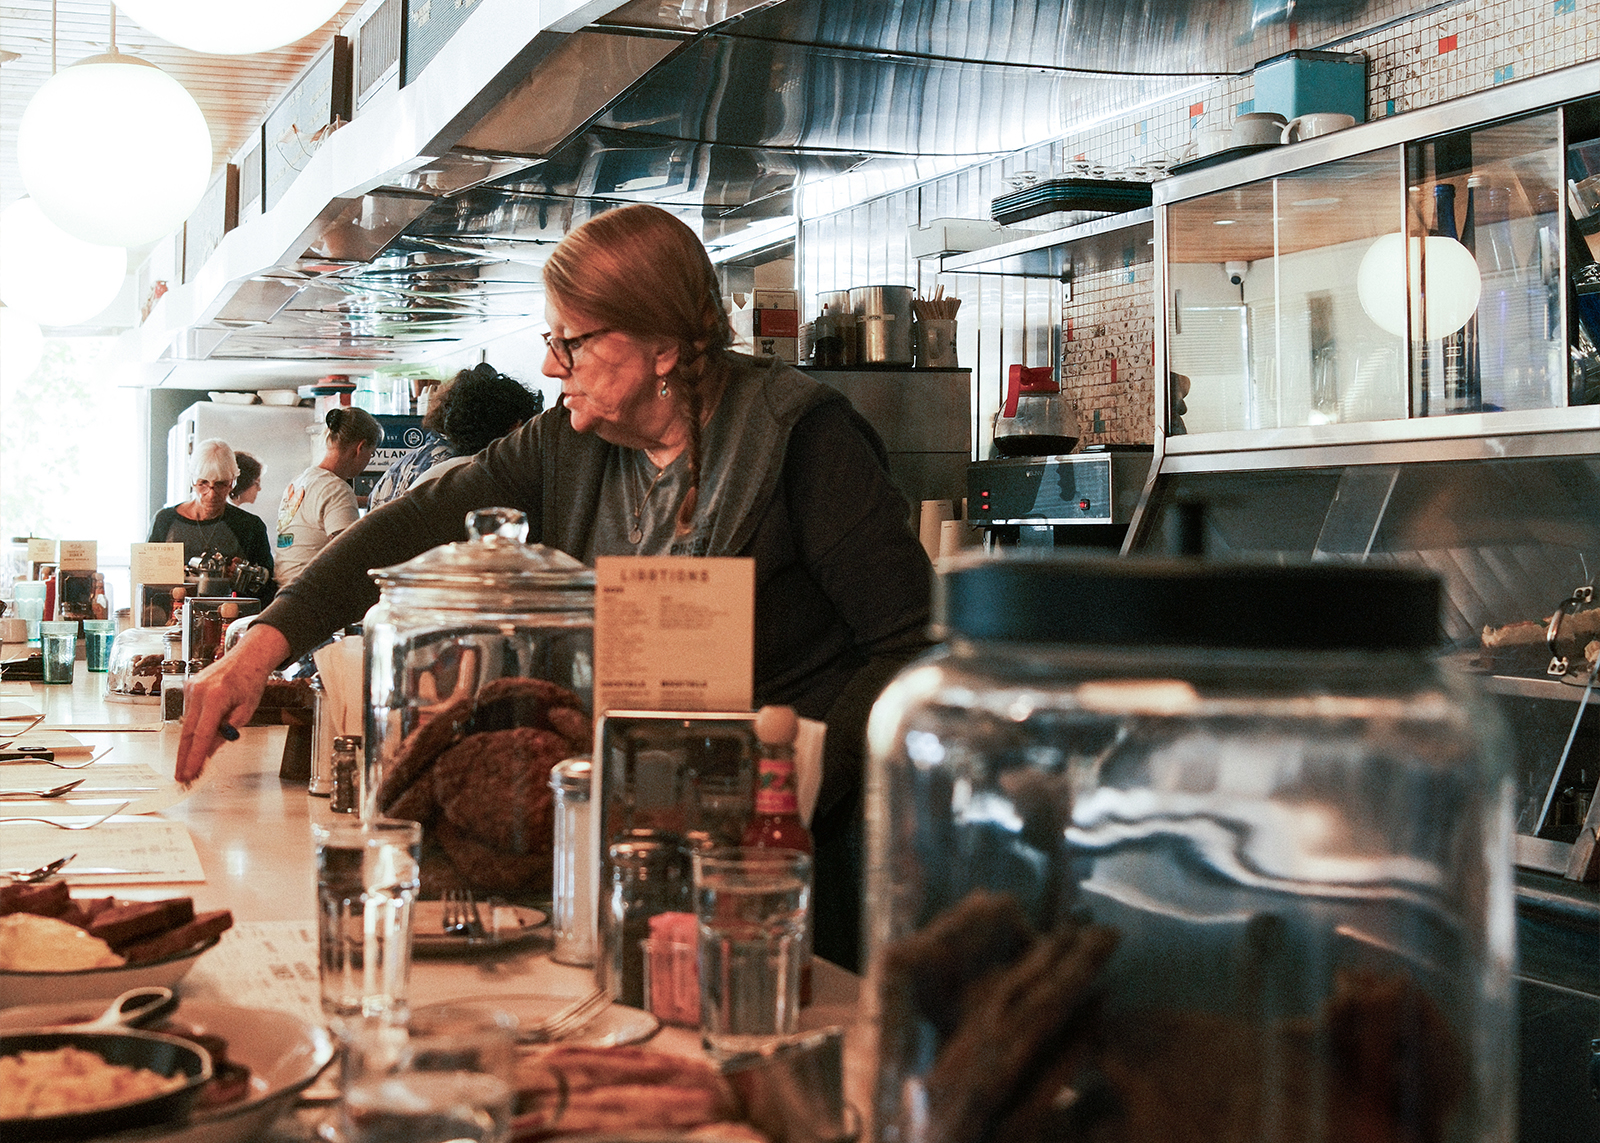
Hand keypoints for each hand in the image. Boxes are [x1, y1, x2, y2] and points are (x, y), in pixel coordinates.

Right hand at [174, 624, 288, 783]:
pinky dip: (192, 728)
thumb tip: (209, 752)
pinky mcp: (188, 687)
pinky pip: (189, 713)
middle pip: (187, 732)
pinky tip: (196, 740)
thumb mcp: (245, 711)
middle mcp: (198, 692)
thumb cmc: (250, 681)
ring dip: (188, 744)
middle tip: (182, 776)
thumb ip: (226, 732)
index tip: (190, 773)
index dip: (195, 757)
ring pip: (186, 724)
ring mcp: (190, 688)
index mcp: (215, 697)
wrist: (247, 657)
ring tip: (191, 764)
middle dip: (184, 757)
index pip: (201, 734)